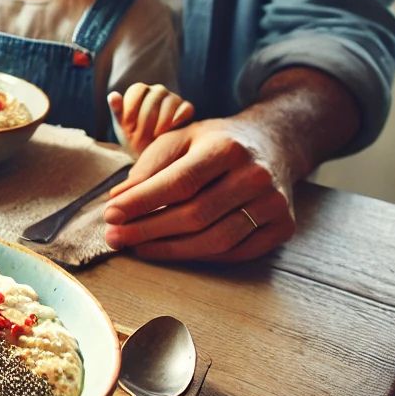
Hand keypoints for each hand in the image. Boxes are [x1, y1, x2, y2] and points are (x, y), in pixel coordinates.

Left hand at [101, 115, 296, 261]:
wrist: (272, 143)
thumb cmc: (215, 142)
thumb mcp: (179, 140)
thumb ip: (148, 168)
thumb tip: (116, 201)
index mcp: (226, 147)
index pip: (179, 182)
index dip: (142, 202)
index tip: (111, 215)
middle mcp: (255, 175)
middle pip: (195, 215)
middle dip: (148, 230)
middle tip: (115, 238)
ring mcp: (274, 204)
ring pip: (215, 240)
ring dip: (170, 249)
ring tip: (137, 248)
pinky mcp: (283, 227)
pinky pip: (235, 253)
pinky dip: (200, 256)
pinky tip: (172, 251)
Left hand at [108, 83, 195, 155]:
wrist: (151, 153)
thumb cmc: (133, 136)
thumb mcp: (122, 126)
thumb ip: (117, 110)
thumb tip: (113, 95)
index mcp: (140, 91)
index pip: (138, 89)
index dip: (132, 105)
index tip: (128, 124)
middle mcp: (158, 92)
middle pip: (155, 95)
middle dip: (147, 115)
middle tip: (141, 133)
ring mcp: (174, 99)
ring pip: (171, 100)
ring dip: (163, 118)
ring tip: (156, 135)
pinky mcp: (186, 110)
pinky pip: (186, 108)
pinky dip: (180, 117)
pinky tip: (172, 128)